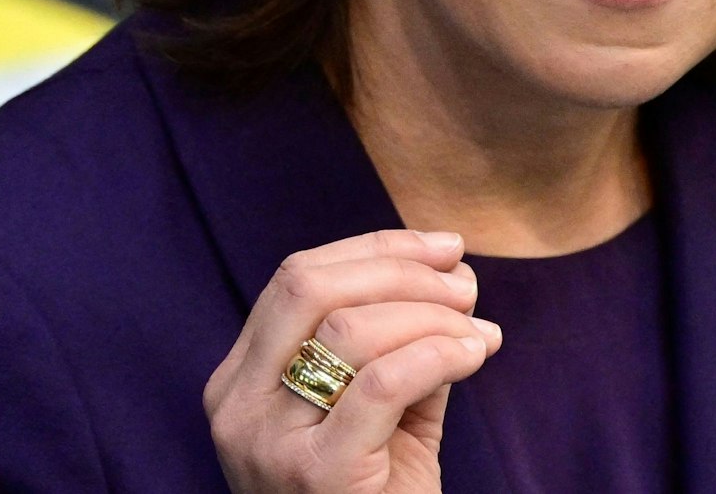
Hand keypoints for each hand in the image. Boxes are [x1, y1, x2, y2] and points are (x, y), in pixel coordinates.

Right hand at [203, 229, 501, 493]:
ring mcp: (266, 443)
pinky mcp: (314, 475)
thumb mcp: (379, 413)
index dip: (378, 249)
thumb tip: (451, 272)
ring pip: (350, 329)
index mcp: (239, 381)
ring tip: (477, 330)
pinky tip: (476, 355)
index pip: (299, 277)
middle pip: (312, 286)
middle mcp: (237, 406)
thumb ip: (399, 345)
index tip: (445, 246)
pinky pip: (382, 383)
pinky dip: (439, 352)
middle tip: (466, 285)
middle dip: (401, 269)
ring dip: (430, 313)